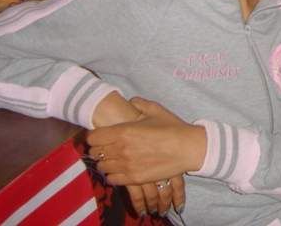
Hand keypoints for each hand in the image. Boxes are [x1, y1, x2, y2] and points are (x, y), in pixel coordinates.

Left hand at [92, 92, 170, 215]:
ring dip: (105, 162)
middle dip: (98, 148)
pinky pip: (112, 179)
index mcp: (123, 131)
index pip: (93, 137)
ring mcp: (127, 166)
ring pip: (102, 167)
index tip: (101, 134)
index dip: (95, 135)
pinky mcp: (134, 179)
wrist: (188, 148)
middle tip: (107, 146)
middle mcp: (121, 150)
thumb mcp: (155, 110)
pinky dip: (113, 174)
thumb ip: (138, 103)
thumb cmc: (172, 127)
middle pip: (95, 153)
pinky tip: (121, 169)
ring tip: (114, 158)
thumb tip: (129, 102)